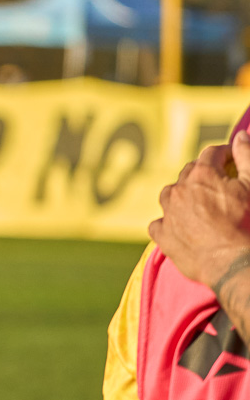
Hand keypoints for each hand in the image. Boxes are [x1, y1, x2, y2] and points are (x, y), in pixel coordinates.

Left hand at [149, 132, 249, 290]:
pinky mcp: (163, 236)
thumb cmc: (247, 224)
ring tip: (199, 204)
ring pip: (170, 195)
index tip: (231, 158)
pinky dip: (168, 222)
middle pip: (189, 173)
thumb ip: (246, 157)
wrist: (234, 264)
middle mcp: (178, 190)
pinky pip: (159, 223)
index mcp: (201, 175)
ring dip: (182, 195)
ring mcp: (168, 213)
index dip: (223, 154)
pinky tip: (179, 226)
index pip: (211, 154)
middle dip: (204, 175)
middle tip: (219, 184)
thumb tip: (241, 135)